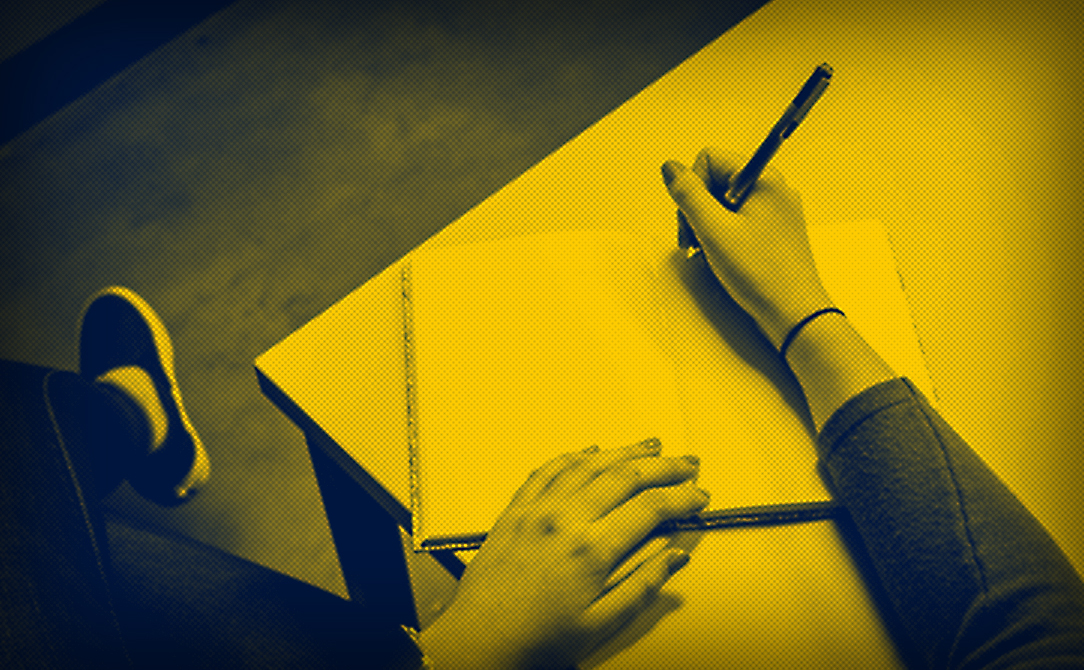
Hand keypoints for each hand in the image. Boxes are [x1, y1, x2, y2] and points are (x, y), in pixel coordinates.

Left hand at [418, 439, 708, 668]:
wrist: (477, 641)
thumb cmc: (534, 639)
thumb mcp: (599, 624)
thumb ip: (641, 586)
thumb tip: (674, 558)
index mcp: (590, 550)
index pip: (649, 508)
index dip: (681, 498)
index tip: (698, 497)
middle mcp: (563, 520)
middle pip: (624, 476)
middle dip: (663, 466)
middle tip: (687, 463)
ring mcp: (536, 511)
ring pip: (588, 465)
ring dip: (623, 451)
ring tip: (650, 446)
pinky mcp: (515, 511)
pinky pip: (547, 471)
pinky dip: (573, 456)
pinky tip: (590, 451)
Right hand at [661, 148, 833, 349]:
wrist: (794, 314)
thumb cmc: (762, 274)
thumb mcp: (714, 230)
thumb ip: (688, 194)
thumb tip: (671, 168)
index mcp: (763, 179)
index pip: (710, 159)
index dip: (692, 186)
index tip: (692, 216)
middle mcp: (773, 190)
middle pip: (717, 180)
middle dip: (697, 208)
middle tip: (694, 239)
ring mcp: (775, 212)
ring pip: (726, 203)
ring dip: (708, 225)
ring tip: (707, 252)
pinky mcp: (774, 232)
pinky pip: (739, 221)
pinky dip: (723, 236)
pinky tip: (721, 258)